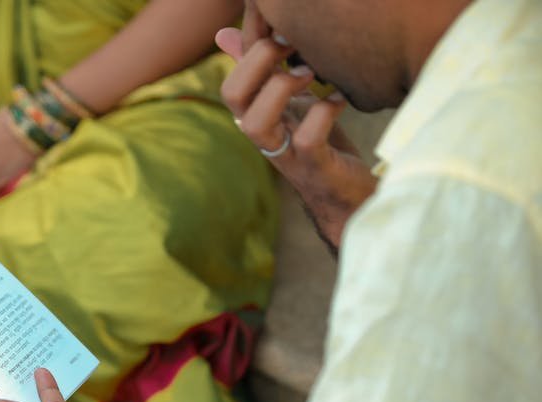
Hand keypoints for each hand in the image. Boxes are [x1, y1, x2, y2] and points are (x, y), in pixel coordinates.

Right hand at [216, 20, 376, 251]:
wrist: (349, 196)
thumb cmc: (320, 144)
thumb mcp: (291, 100)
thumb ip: (263, 72)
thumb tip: (224, 34)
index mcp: (257, 118)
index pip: (232, 83)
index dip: (251, 51)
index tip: (284, 33)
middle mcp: (264, 136)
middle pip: (232, 97)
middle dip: (259, 61)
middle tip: (293, 49)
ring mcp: (286, 153)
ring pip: (256, 123)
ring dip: (281, 89)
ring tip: (311, 74)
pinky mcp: (313, 167)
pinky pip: (306, 138)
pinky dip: (325, 110)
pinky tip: (342, 98)